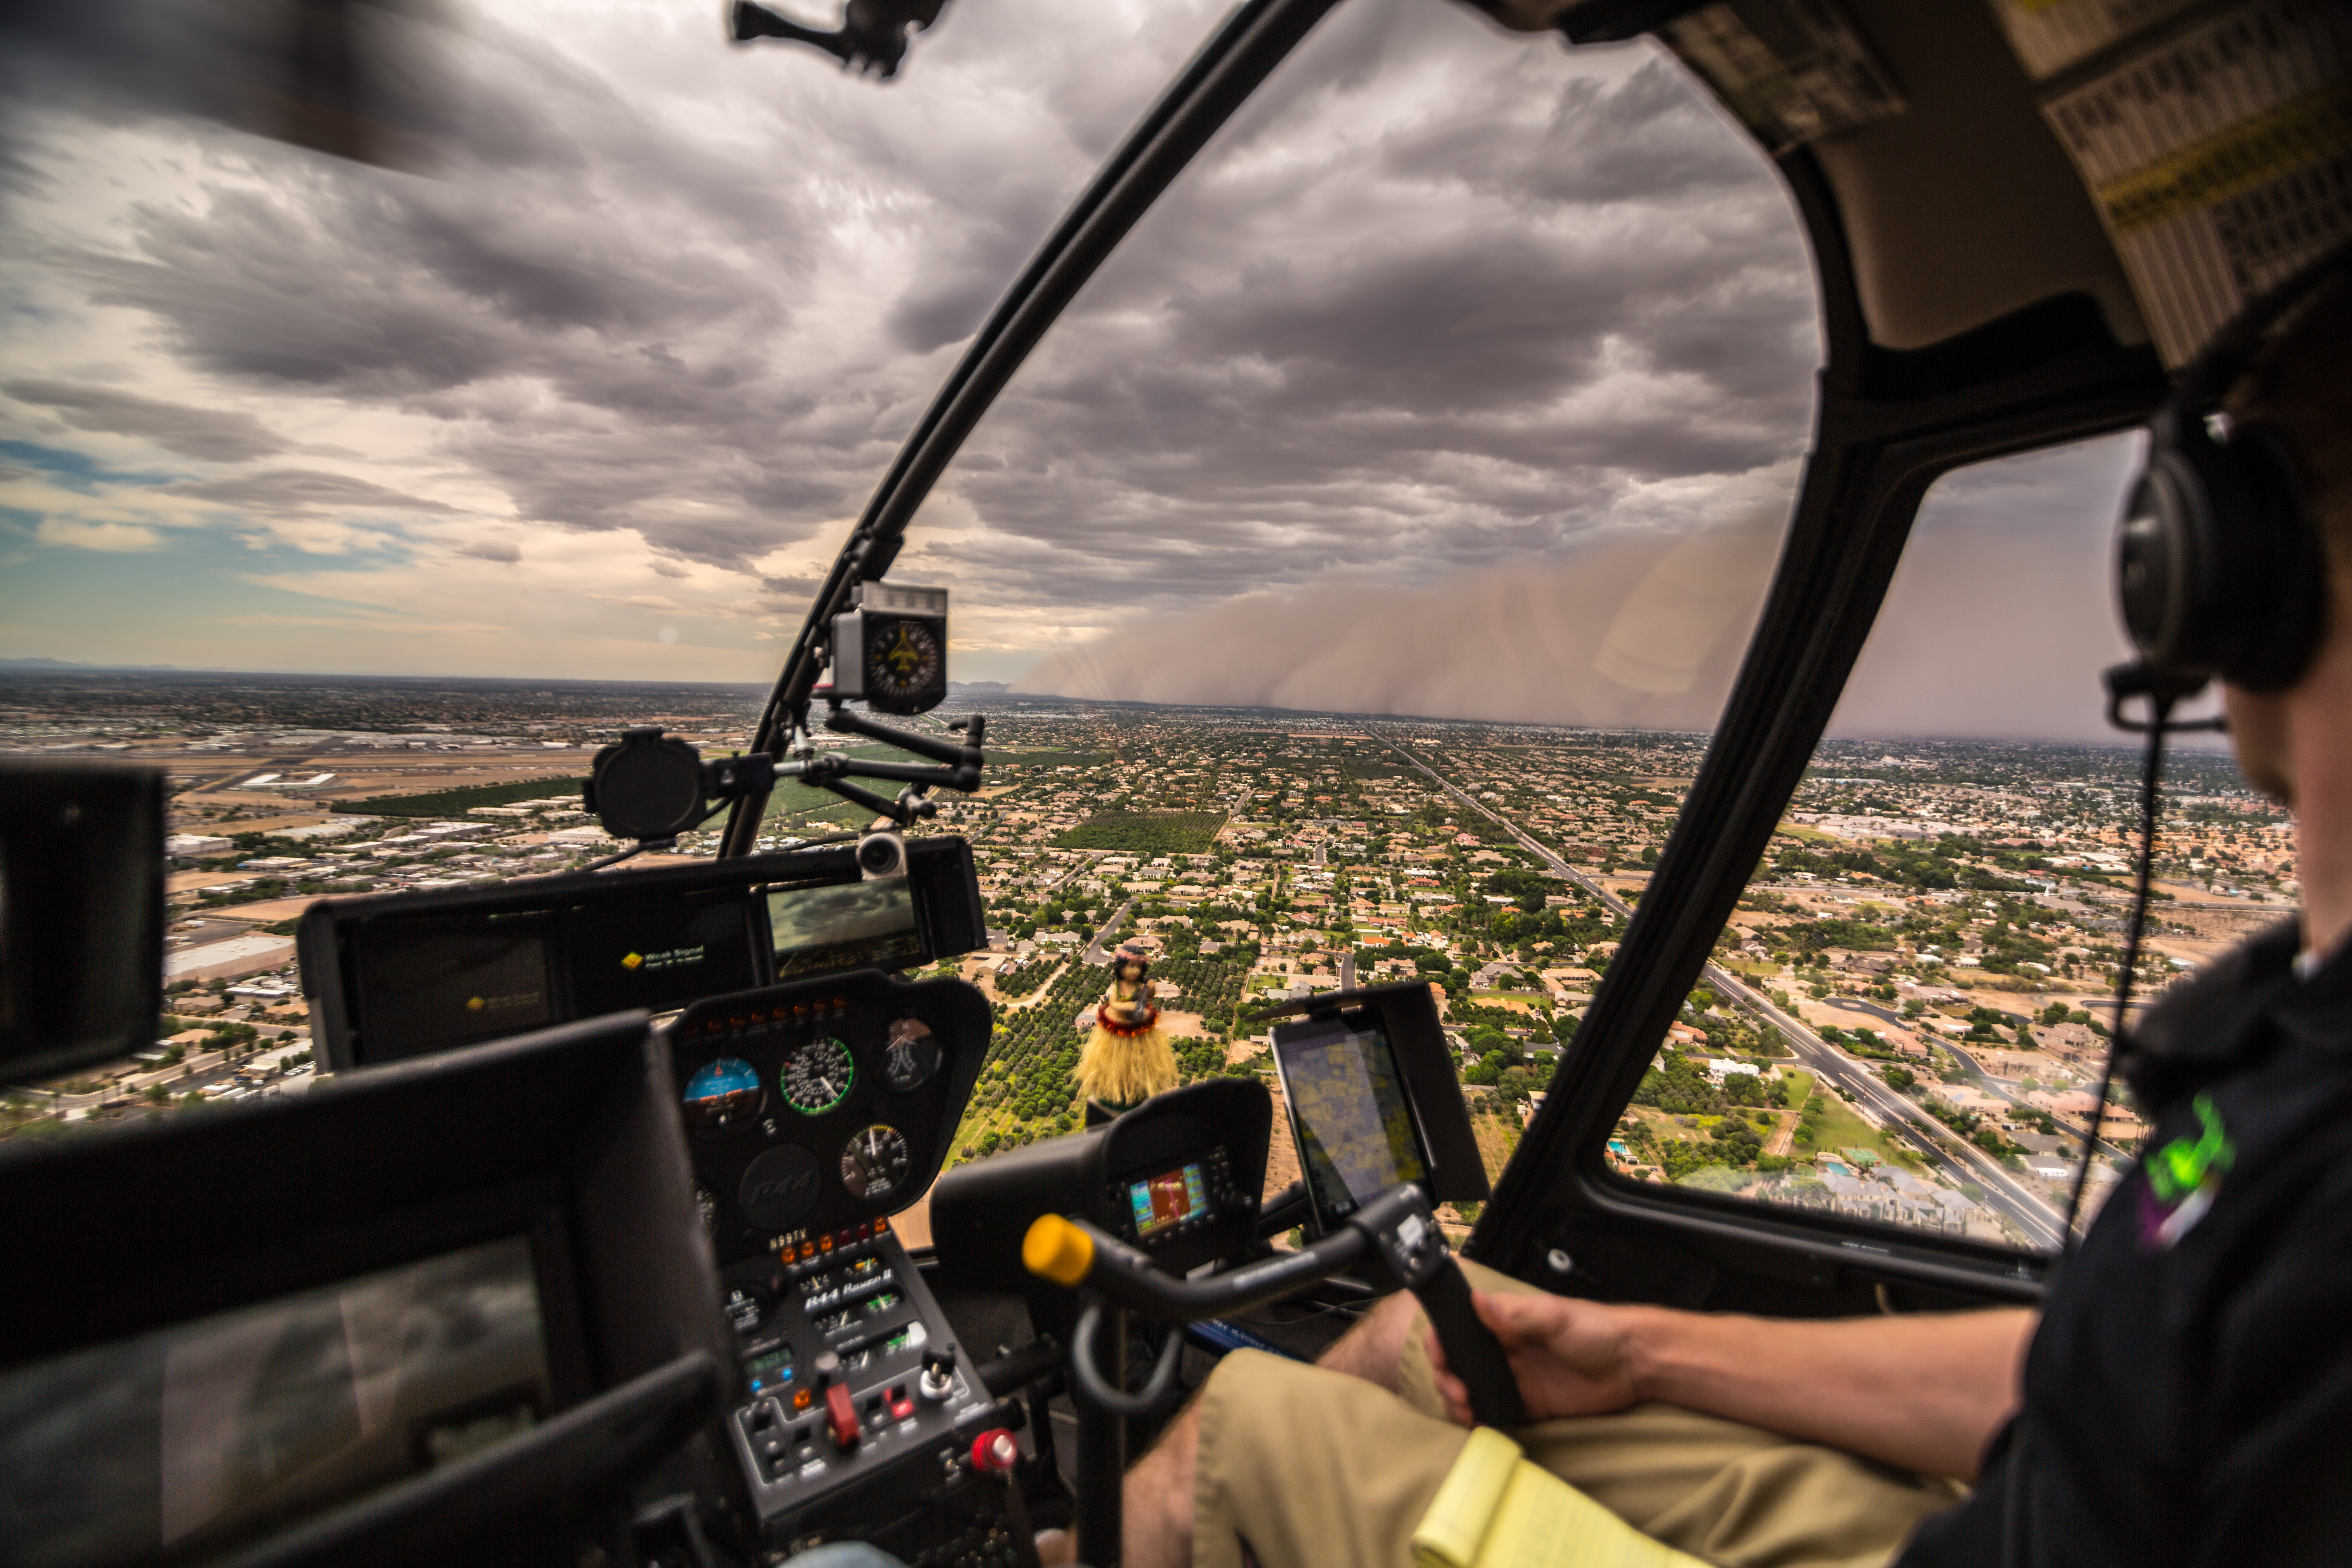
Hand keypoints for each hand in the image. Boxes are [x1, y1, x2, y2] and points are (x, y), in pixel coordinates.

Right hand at [1426, 1290, 1643, 1426]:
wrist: (1634, 1364)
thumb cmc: (1597, 1329)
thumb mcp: (1556, 1316)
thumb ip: (1516, 1313)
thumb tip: (1477, 1301)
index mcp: (1506, 1321)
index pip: (1460, 1327)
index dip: (1442, 1342)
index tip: (1440, 1357)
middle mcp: (1505, 1349)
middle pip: (1459, 1362)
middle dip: (1447, 1378)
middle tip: (1457, 1392)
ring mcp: (1517, 1377)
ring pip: (1473, 1388)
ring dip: (1460, 1400)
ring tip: (1466, 1410)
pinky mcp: (1531, 1404)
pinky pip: (1499, 1412)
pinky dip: (1483, 1419)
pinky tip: (1479, 1424)